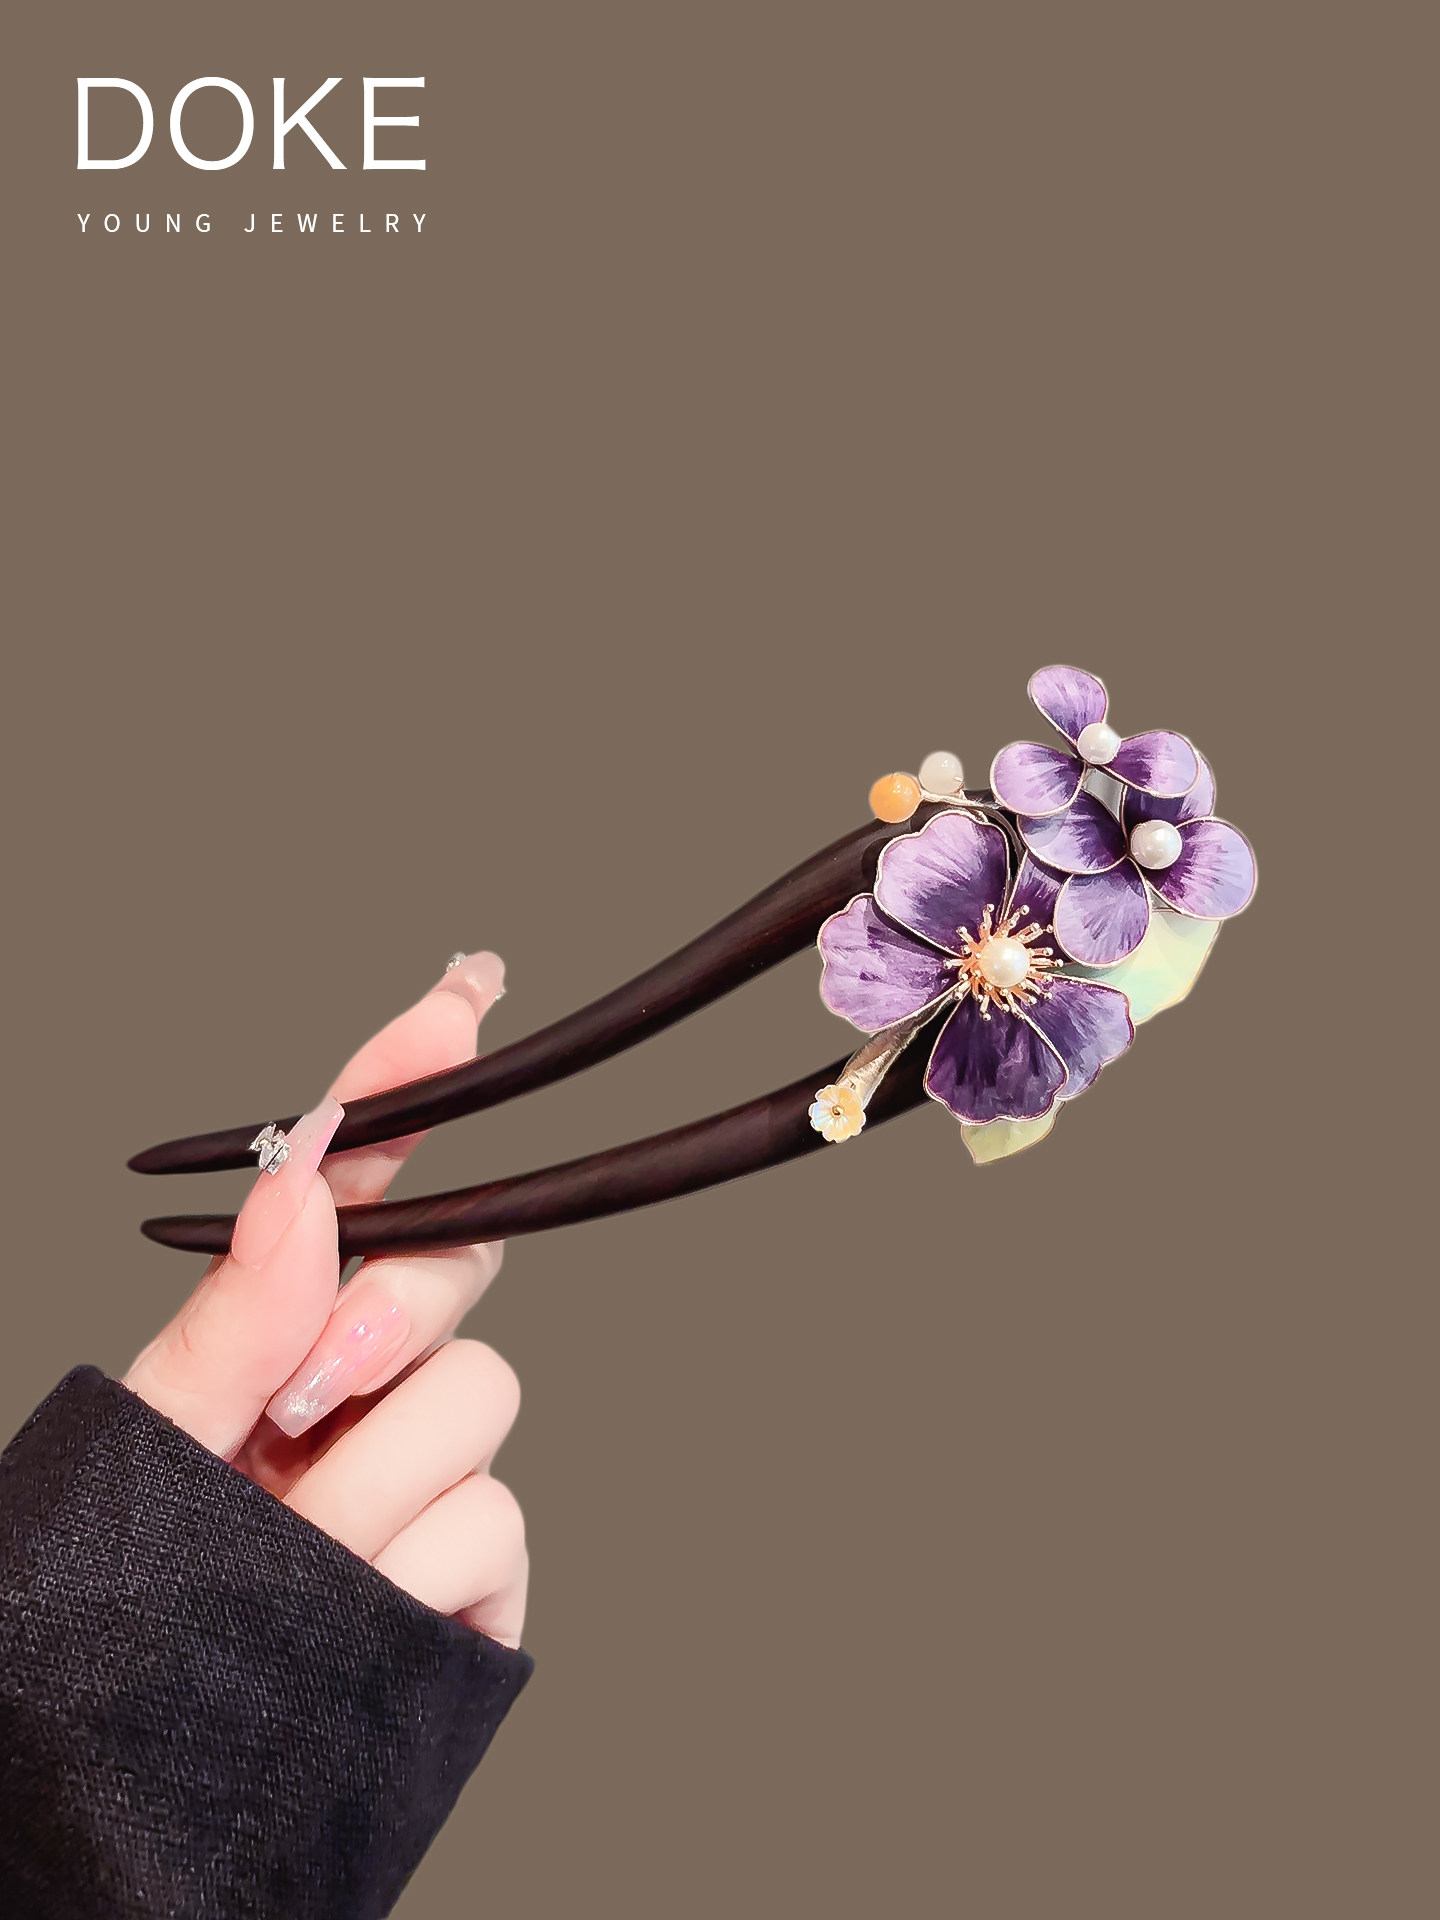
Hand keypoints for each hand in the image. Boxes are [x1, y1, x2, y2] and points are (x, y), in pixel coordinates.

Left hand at [124, 954, 527, 1645]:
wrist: (148, 1796)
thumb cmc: (123, 1609)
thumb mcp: (148, 1453)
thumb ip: (230, 1324)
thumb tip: (303, 1187)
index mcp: (276, 1337)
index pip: (356, 1185)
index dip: (406, 1083)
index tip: (457, 995)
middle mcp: (363, 1387)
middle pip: (456, 1266)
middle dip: (393, 1312)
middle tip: (304, 1396)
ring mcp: (426, 1474)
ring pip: (476, 1395)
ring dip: (367, 1483)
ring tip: (288, 1560)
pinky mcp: (475, 1567)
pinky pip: (489, 1514)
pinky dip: (404, 1570)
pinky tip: (351, 1611)